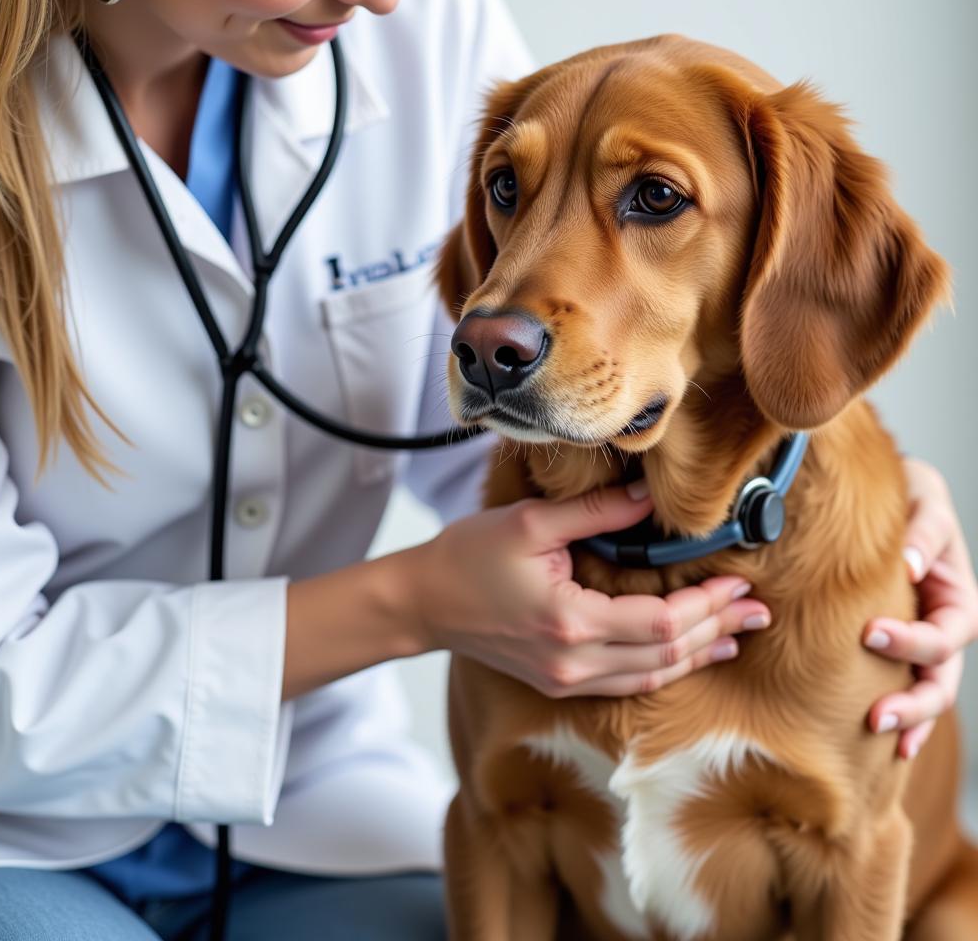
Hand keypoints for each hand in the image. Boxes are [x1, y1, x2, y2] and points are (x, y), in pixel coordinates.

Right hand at [412, 482, 771, 697]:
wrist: (424, 602)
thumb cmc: (468, 557)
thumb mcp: (531, 523)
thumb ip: (597, 513)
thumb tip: (650, 498)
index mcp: (569, 622)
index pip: (661, 624)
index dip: (706, 606)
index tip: (738, 583)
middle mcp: (573, 662)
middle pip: (666, 656)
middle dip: (717, 630)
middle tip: (758, 610)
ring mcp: (566, 680)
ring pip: (651, 677)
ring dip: (698, 655)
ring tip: (738, 636)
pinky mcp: (558, 683)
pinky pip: (627, 683)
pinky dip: (665, 667)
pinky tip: (687, 654)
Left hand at [864, 458, 977, 757]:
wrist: (889, 496)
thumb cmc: (910, 495)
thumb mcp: (923, 500)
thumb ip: (923, 532)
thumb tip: (908, 565)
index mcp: (957, 597)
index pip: (945, 634)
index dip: (912, 641)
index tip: (868, 633)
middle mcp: (944, 626)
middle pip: (941, 678)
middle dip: (914, 702)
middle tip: (874, 716)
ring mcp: (921, 641)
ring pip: (926, 692)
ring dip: (908, 719)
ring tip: (876, 735)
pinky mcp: (894, 648)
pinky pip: (901, 685)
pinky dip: (901, 717)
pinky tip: (888, 747)